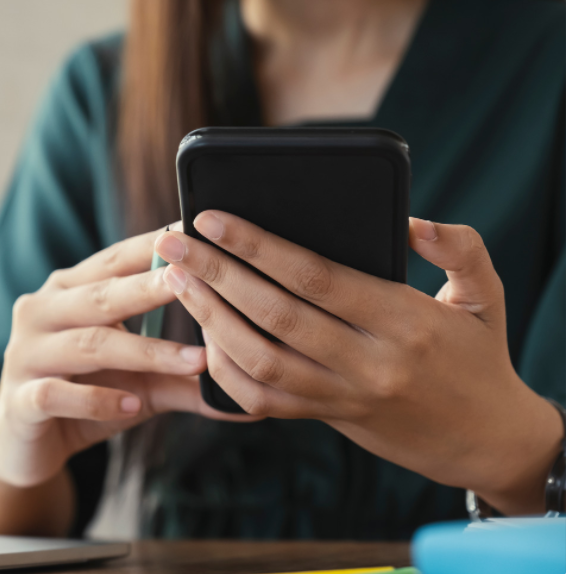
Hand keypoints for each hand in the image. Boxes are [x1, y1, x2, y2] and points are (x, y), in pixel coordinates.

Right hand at [0, 226, 255, 491]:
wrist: (25, 448)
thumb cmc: (87, 398)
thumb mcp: (140, 383)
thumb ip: (184, 374)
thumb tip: (252, 387)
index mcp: (68, 291)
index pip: (114, 260)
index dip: (154, 247)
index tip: (198, 236)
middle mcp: (41, 311)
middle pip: (102, 296)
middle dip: (151, 288)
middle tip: (196, 281)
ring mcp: (25, 354)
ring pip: (89, 344)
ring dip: (145, 352)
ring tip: (193, 359)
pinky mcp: (20, 399)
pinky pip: (58, 394)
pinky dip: (98, 399)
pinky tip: (132, 407)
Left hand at [154, 211, 562, 514]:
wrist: (482, 438)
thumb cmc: (478, 354)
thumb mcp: (485, 294)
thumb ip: (459, 247)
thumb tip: (410, 220)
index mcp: (404, 322)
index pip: (315, 277)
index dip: (257, 247)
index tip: (213, 218)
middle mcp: (368, 363)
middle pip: (274, 315)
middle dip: (216, 274)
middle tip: (172, 242)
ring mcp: (342, 396)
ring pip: (259, 360)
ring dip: (209, 318)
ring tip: (176, 278)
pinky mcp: (325, 417)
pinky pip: (260, 399)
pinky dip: (224, 368)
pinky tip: (201, 333)